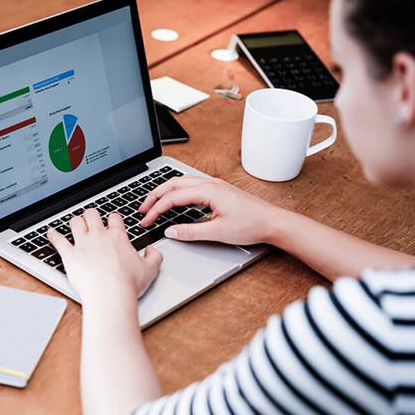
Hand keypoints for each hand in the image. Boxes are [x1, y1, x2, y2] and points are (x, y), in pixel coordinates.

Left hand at [47, 209, 162, 304]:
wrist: (111, 295)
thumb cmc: (129, 284)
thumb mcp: (151, 269)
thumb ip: (154, 256)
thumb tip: (152, 250)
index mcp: (118, 237)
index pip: (114, 218)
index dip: (113, 219)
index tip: (112, 223)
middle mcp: (99, 236)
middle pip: (92, 214)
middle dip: (91, 215)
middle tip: (91, 220)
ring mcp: (82, 244)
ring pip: (75, 222)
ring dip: (75, 222)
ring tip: (75, 224)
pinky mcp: (69, 255)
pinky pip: (58, 240)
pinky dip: (53, 235)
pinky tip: (50, 233)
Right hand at [138, 176, 281, 244]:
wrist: (273, 222)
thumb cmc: (251, 225)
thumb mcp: (218, 232)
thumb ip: (191, 232)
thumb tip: (170, 231)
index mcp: (208, 191)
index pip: (172, 197)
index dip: (156, 209)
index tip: (146, 220)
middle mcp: (209, 183)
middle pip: (172, 184)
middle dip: (154, 196)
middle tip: (141, 210)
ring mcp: (214, 185)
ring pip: (181, 182)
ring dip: (164, 192)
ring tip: (152, 204)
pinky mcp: (218, 190)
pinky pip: (190, 185)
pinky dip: (176, 192)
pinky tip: (174, 201)